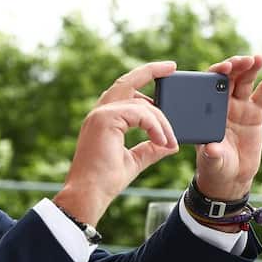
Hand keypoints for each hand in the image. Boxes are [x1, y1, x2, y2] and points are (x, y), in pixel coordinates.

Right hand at [54, 61, 179, 225]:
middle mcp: (100, 113)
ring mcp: (100, 115)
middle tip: (172, 67)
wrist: (89, 194)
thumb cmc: (105, 182)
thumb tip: (170, 144)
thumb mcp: (134, 161)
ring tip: (170, 140)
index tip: (164, 77)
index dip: (144, 82)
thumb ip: (150, 149)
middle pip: (127, 81)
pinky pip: (140, 113)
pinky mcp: (104, 120)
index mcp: (104, 120)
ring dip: (161, 121)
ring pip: (141, 104)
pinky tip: (162, 141)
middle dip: (150, 71)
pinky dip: (155, 126)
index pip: (125, 92)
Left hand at [195, 55, 261, 199]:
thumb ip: (212, 154)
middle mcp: (221, 104)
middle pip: (227, 79)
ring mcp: (238, 106)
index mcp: (205, 111)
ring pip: (245, 81)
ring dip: (251, 68)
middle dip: (234, 67)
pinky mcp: (255, 112)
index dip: (214, 74)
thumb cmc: (215, 167)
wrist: (232, 176)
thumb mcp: (213, 162)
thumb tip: (211, 149)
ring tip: (258, 59)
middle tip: (243, 61)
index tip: (222, 68)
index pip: (206, 86)